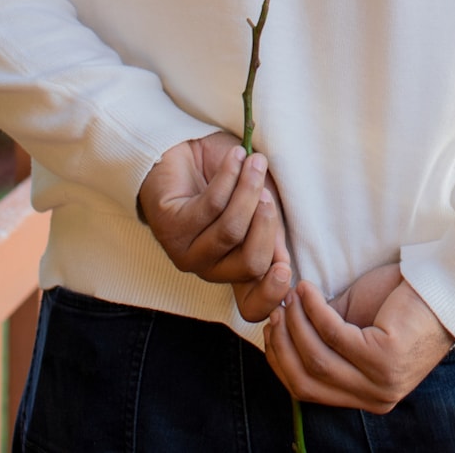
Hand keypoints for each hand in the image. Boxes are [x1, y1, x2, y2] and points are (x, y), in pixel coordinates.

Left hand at [138, 133, 291, 321]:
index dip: (270, 295)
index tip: (285, 270)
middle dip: (266, 223)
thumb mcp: (261, 204)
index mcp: (235, 269)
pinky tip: (235, 157)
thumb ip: (272, 231)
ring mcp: (186, 251)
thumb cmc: (230, 179)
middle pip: (250, 264)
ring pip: (230, 231)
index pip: (251, 306)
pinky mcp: (169, 226)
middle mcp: (210, 268)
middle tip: (267, 193)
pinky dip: (229, 176)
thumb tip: (282, 261)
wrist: (187, 148)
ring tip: (254, 162)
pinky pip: (210, 205)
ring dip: (249, 190)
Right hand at [263, 270, 454, 412]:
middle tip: (274, 312)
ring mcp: (381, 381)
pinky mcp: (386, 359)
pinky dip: (314, 312)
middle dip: (282, 347)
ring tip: (291, 297)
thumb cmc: (403, 302)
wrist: (444, 286)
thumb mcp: (355, 325)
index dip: (282, 361)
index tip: (270, 330)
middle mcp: (374, 397)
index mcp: (366, 395)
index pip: (308, 391)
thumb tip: (282, 330)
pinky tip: (308, 292)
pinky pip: (335, 335)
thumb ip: (324, 337)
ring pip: (317, 360)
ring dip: (296, 326)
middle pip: (306, 382)